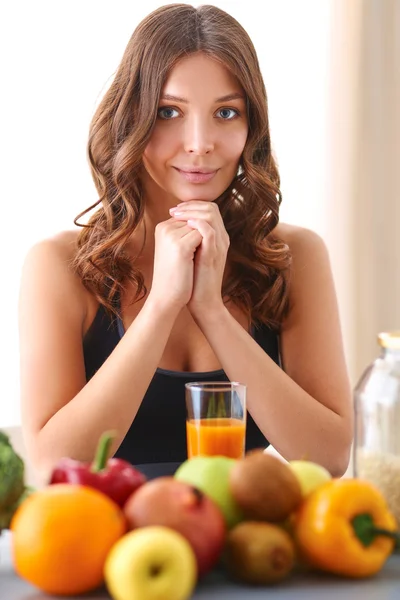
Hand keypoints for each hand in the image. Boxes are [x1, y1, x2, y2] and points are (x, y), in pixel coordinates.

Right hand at [148, 218, 202, 310]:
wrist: (167, 297)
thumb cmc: (174, 274)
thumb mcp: (177, 248)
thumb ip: (185, 232)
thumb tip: (204, 221)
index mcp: (162, 227)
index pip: (190, 217)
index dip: (198, 233)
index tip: (194, 250)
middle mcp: (164, 228)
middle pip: (196, 220)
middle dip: (201, 236)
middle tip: (195, 256)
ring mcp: (172, 236)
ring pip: (201, 227)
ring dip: (204, 241)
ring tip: (194, 259)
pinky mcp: (181, 246)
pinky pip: (204, 236)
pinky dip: (206, 247)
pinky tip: (199, 259)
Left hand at [169, 201, 229, 318]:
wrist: (202, 301)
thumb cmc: (194, 280)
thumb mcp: (193, 255)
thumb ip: (190, 240)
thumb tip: (177, 226)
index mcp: (217, 238)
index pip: (209, 209)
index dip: (192, 206)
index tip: (175, 210)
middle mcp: (221, 239)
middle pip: (211, 208)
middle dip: (191, 205)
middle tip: (174, 211)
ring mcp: (218, 246)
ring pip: (211, 215)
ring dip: (191, 211)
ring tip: (177, 216)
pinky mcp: (213, 255)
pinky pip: (209, 231)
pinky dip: (197, 224)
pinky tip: (184, 226)